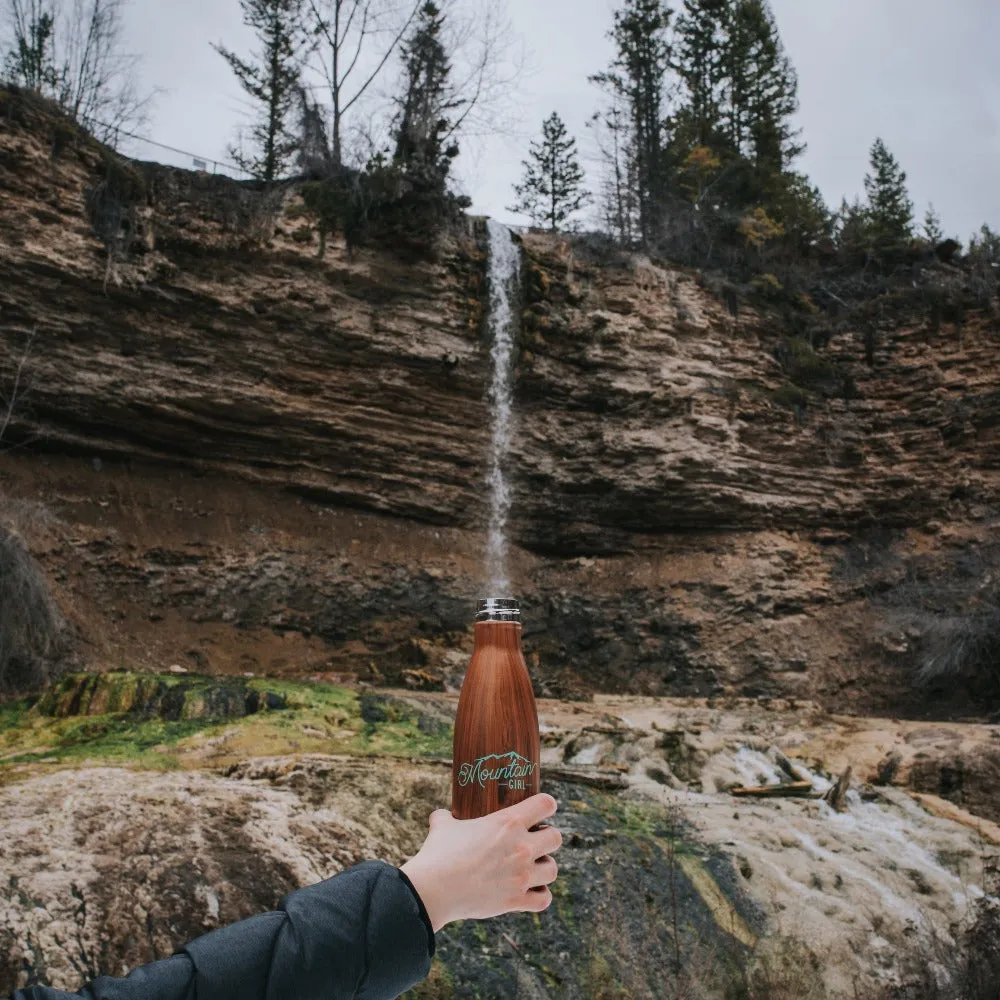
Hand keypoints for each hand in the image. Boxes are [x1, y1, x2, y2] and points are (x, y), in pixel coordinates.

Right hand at [401, 793, 561, 931]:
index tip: (544, 809)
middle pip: (556, 838)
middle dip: (547, 838)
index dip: (547, 805)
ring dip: (544, 867)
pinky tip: (531, 892)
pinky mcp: (515, 900)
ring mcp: (521, 876)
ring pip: (553, 870)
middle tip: (534, 841)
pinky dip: (540, 896)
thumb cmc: (438, 853)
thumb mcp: (443, 825)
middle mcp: (521, 847)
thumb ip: (447, 817)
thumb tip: (442, 815)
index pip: (546, 804)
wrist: (433, 889)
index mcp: (508, 822)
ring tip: (533, 868)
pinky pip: (544, 900)